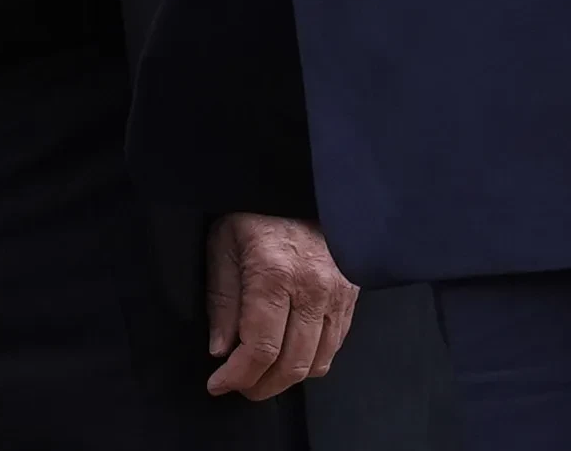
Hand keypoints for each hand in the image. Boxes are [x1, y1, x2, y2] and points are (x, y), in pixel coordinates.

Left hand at [203, 212, 357, 399]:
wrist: (297, 185)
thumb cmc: (254, 212)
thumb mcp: (223, 246)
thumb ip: (221, 301)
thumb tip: (220, 350)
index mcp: (275, 274)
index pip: (261, 349)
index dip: (237, 376)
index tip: (217, 384)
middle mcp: (313, 288)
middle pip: (292, 365)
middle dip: (261, 386)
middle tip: (239, 385)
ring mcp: (338, 293)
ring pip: (318, 362)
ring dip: (287, 379)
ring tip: (262, 374)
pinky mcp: (352, 294)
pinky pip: (336, 345)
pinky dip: (311, 360)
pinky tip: (289, 353)